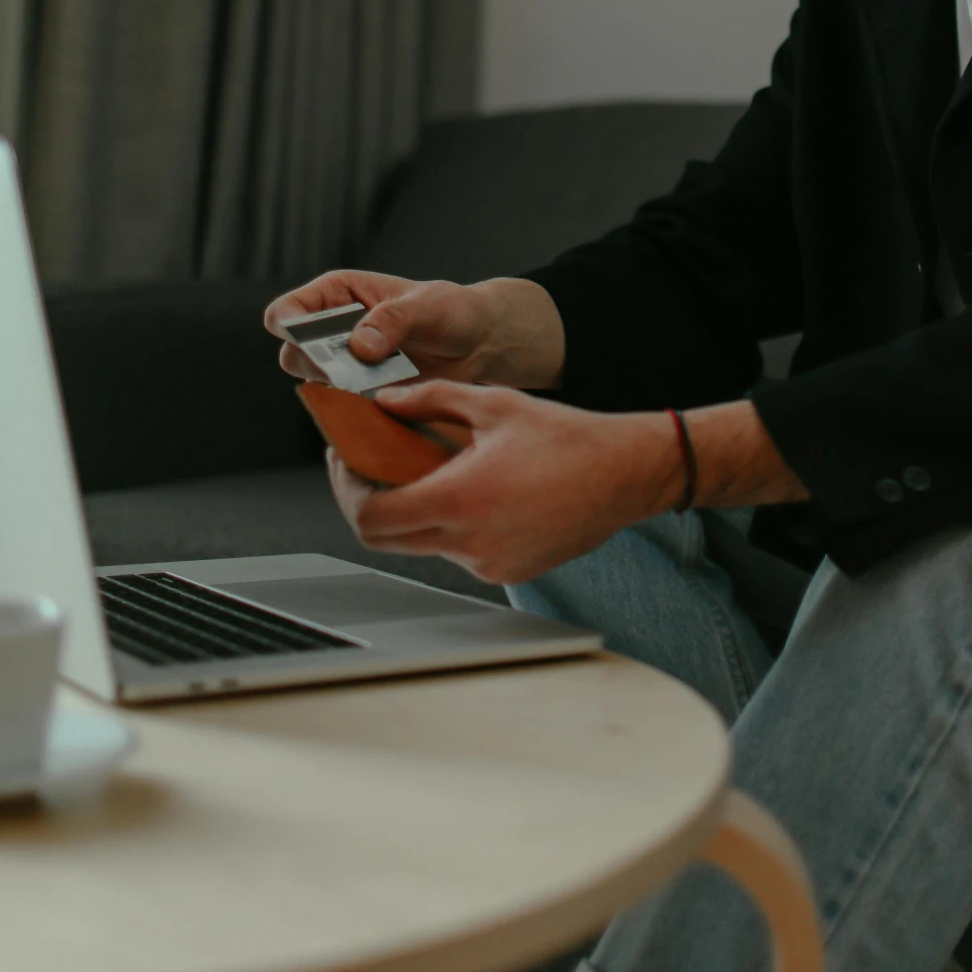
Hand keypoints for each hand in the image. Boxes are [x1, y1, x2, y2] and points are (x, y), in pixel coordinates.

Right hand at [263, 271, 565, 392]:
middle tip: (353, 373)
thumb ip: (393, 319)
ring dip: (339, 391)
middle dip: (316, 367)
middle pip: (291, 355)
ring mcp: (344, 365)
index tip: (320, 348)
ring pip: (313, 386)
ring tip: (379, 383)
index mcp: (336, 294)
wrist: (478, 343)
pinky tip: (388, 402)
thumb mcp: (428, 305)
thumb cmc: (452, 310)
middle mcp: (331, 330)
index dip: (291, 331)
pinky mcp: (361, 393)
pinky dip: (357, 410)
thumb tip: (359, 347)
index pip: (286, 313)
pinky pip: (342, 408)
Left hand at [324, 379, 681, 583]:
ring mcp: (488, 564)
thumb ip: (430, 399)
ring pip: (424, 544)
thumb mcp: (492, 403)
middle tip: (368, 468)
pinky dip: (452, 525)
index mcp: (459, 499)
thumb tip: (386, 402)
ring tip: (427, 470)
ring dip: (414, 510)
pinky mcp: (507, 572)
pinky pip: (459, 552)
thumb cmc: (566, 437)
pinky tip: (471, 491)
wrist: (624, 474)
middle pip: (386, 539)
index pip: (371, 517)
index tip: (347, 463)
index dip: (347, 492)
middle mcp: (469, 542)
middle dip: (369, 502)